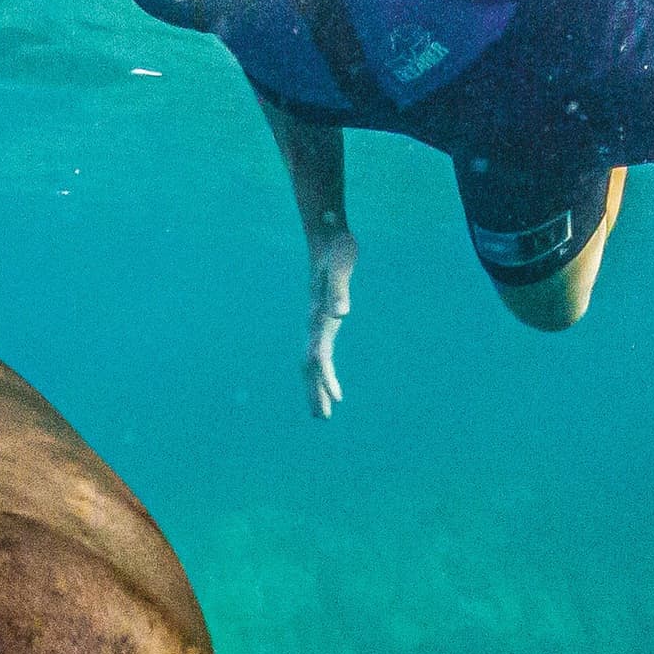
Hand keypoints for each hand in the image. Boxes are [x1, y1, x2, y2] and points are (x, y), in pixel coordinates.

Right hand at [301, 226, 355, 417]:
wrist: (326, 234)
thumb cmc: (337, 249)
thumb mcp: (342, 266)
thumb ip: (339, 290)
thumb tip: (341, 313)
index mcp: (319, 316)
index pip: (320, 354)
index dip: (327, 377)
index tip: (337, 398)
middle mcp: (315, 322)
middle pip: (311, 364)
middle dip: (316, 391)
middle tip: (323, 418)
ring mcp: (316, 321)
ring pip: (311, 361)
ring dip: (316, 386)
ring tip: (321, 411)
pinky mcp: (322, 318)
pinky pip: (319, 351)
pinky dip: (322, 370)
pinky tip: (326, 381)